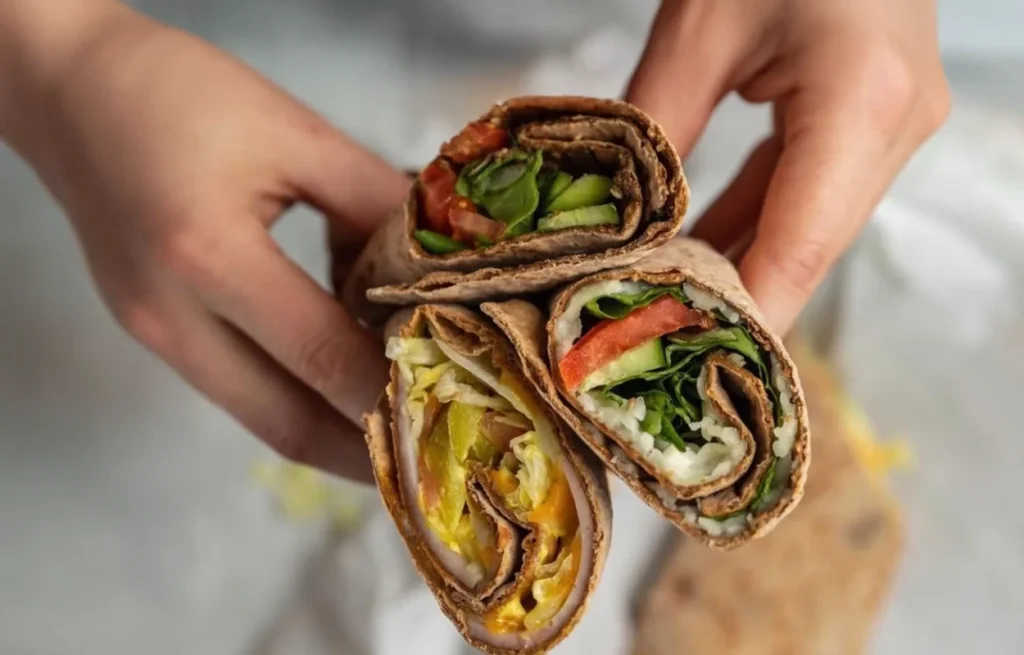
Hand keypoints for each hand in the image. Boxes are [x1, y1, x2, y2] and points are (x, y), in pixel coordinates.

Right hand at [0, 1, 409, 480]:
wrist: (73, 91)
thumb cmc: (182, 94)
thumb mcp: (295, 133)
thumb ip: (373, 202)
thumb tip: (438, 264)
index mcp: (208, 256)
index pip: (322, 356)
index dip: (390, 395)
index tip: (454, 416)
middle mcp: (172, 316)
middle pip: (286, 423)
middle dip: (364, 455)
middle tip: (433, 465)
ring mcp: (153, 333)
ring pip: (260, 416)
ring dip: (332, 435)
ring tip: (401, 434)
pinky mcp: (150, 332)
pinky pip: (236, 388)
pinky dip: (295, 397)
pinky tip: (340, 385)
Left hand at [627, 0, 949, 333]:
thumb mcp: (700, 28)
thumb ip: (655, 128)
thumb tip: (612, 219)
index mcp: (860, 105)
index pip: (800, 246)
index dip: (747, 319)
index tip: (694, 374)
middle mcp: (894, 125)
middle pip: (807, 247)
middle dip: (732, 304)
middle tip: (655, 353)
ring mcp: (891, 123)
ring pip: (806, 226)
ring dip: (736, 268)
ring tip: (661, 315)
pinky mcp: (870, 116)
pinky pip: (805, 191)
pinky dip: (750, 225)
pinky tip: (693, 256)